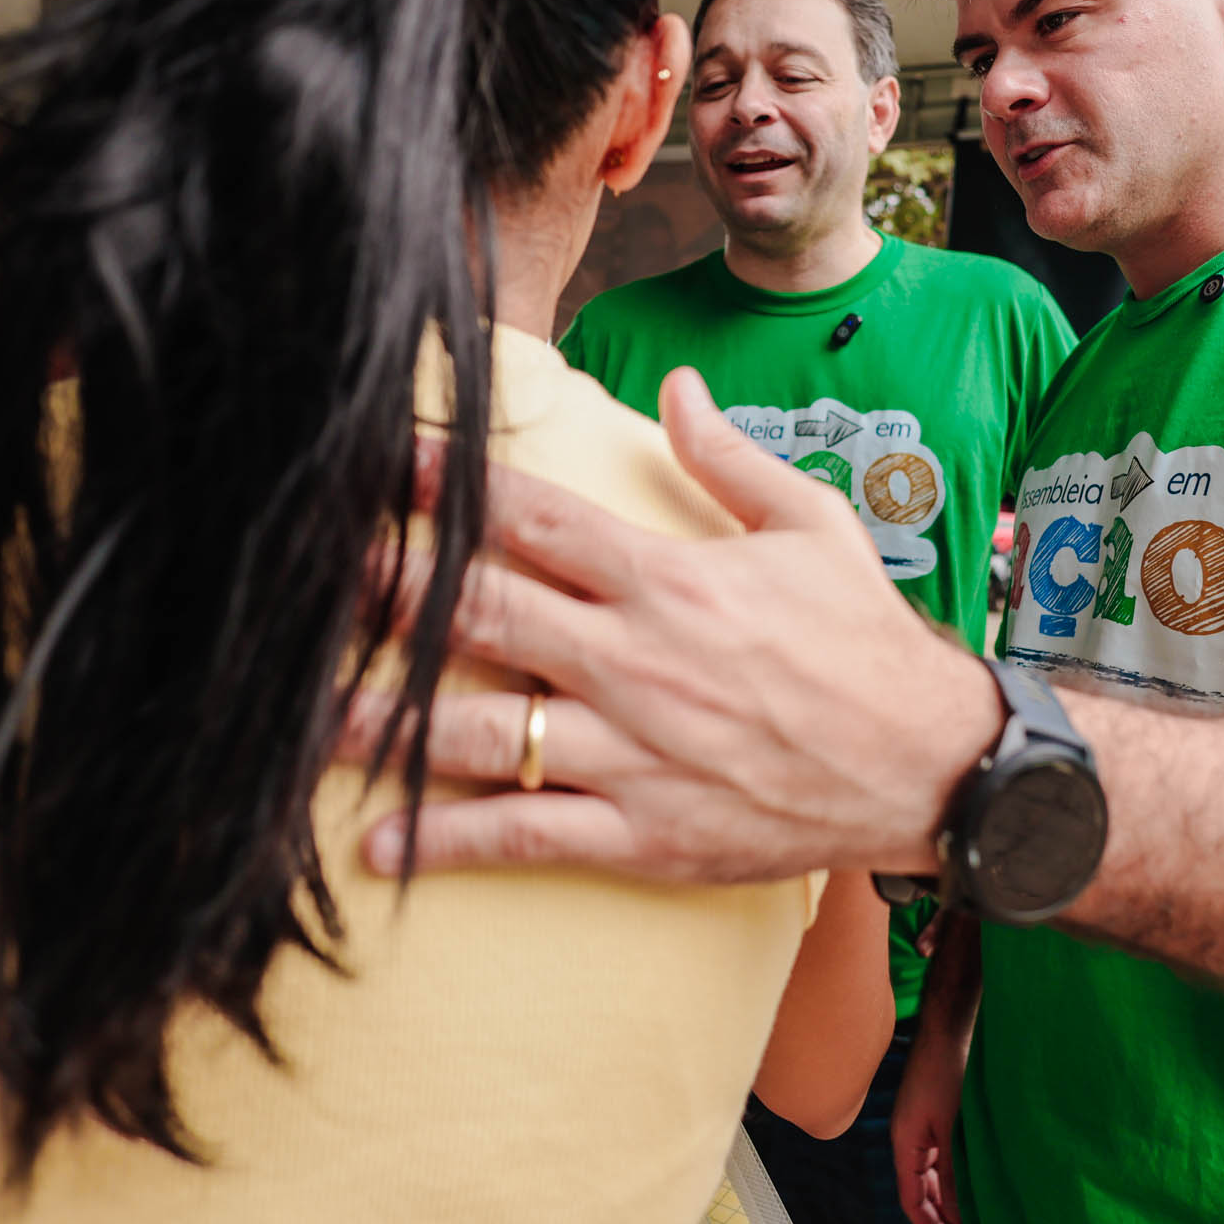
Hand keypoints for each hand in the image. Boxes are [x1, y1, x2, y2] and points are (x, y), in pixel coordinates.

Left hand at [340, 366, 999, 884]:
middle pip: (477, 611)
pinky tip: (375, 837)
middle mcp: (632, 661)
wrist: (929, 766)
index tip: (375, 460)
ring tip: (294, 712)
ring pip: (477, 730)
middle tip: (296, 564)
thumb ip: (726, 457)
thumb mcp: (811, 527)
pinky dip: (446, 839)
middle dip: (383, 585)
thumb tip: (671, 384)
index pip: (530, 517)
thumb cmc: (866, 642)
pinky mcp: (641, 832)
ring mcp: (630, 752)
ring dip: (380, 719)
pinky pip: (526, 835)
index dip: (442, 484)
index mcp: (666, 579)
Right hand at [893, 1009, 968, 1223]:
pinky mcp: (936, 1114)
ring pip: (932, 1173)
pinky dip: (955, 1172)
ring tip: (973, 1212)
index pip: (911, 1198)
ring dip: (949, 1193)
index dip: (928, 1223)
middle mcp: (909, 1137)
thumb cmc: (945, 1070)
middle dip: (940, 1212)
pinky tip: (974, 1179)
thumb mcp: (952, 1127)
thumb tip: (956, 1212)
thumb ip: (953, 1172)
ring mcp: (922, 1125)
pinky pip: (941, 1154)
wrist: (949, 1026)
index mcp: (905, 1142)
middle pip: (920, 1188)